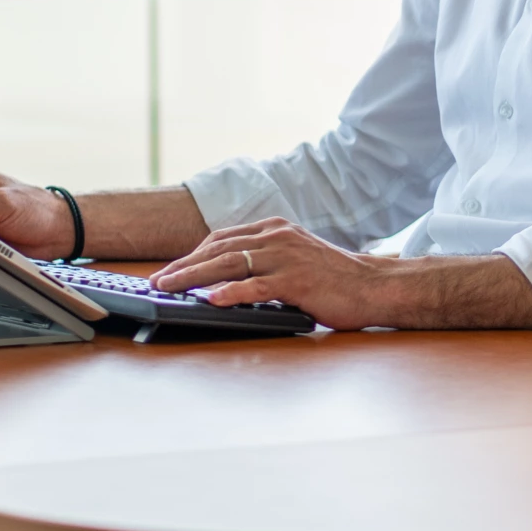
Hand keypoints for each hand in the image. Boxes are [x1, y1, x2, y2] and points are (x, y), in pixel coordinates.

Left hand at [155, 218, 397, 328]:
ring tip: (169, 288)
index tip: (170, 270)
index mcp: (276, 229)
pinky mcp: (295, 280)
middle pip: (219, 249)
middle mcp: (278, 237)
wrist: (374, 286)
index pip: (223, 238)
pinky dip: (229, 293)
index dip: (193, 255)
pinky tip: (209, 300)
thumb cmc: (335, 279)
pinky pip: (255, 287)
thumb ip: (266, 261)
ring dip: (193, 277)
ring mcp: (286, 257)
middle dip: (183, 266)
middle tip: (157, 282)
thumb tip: (226, 279)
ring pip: (229, 264)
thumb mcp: (296, 259)